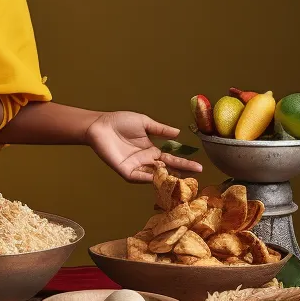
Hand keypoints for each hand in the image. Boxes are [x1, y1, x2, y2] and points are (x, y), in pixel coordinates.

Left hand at [84, 111, 202, 182]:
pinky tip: (159, 178)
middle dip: (181, 172)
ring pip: (154, 176)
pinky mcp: (125, 170)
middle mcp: (146, 160)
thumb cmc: (119, 122)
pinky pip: (138, 177)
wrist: (100, 125)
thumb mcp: (144, 123)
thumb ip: (160, 130)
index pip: (171, 159)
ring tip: (182, 177)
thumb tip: (178, 133)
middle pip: (166, 169)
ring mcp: (136, 166)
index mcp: (151, 150)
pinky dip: (148, 178)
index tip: (199, 166)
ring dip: (167, 177)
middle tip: (196, 175)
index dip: (184, 162)